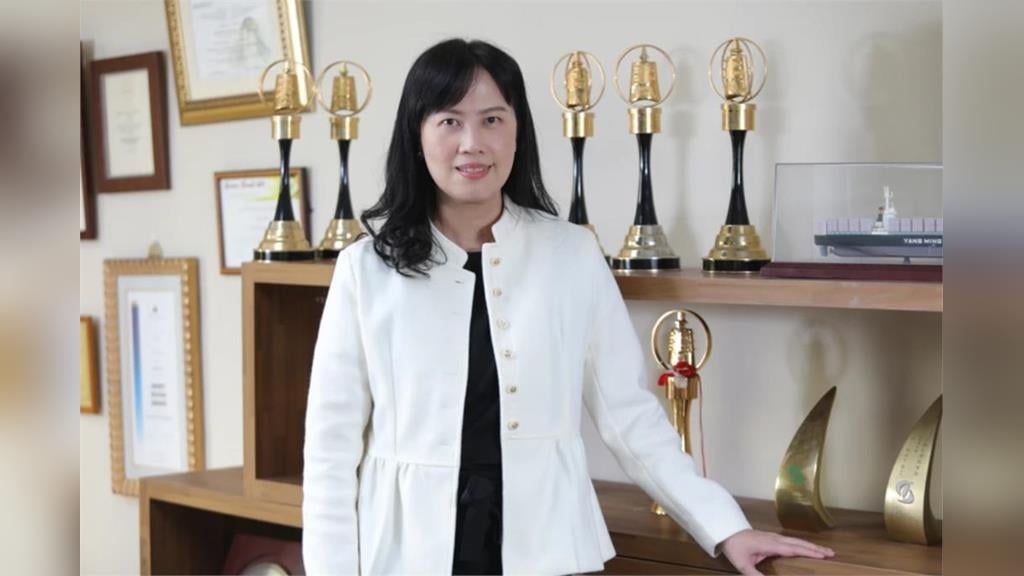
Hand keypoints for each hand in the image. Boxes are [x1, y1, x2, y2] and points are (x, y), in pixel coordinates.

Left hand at [719, 529, 834, 574]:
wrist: (726, 531)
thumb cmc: (735, 548)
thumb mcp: (743, 565)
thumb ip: (755, 575)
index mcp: (771, 545)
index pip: (793, 549)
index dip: (808, 552)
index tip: (823, 556)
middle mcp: (776, 539)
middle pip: (799, 543)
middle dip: (815, 548)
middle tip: (832, 553)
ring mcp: (774, 537)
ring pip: (796, 541)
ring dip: (811, 545)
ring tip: (825, 551)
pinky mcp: (772, 538)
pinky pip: (791, 541)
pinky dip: (803, 544)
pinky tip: (807, 548)